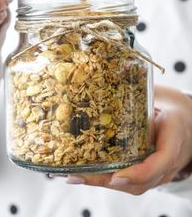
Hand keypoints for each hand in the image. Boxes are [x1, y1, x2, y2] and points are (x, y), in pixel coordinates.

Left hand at [66, 86, 191, 194]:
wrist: (186, 125)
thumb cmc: (170, 109)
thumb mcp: (162, 98)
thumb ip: (142, 91)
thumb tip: (116, 70)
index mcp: (174, 137)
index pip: (162, 160)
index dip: (139, 172)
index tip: (116, 176)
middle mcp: (169, 161)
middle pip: (141, 181)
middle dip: (108, 180)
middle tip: (79, 175)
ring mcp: (160, 172)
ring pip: (133, 185)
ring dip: (102, 183)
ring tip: (75, 176)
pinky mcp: (149, 175)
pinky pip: (130, 182)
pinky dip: (107, 180)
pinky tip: (85, 175)